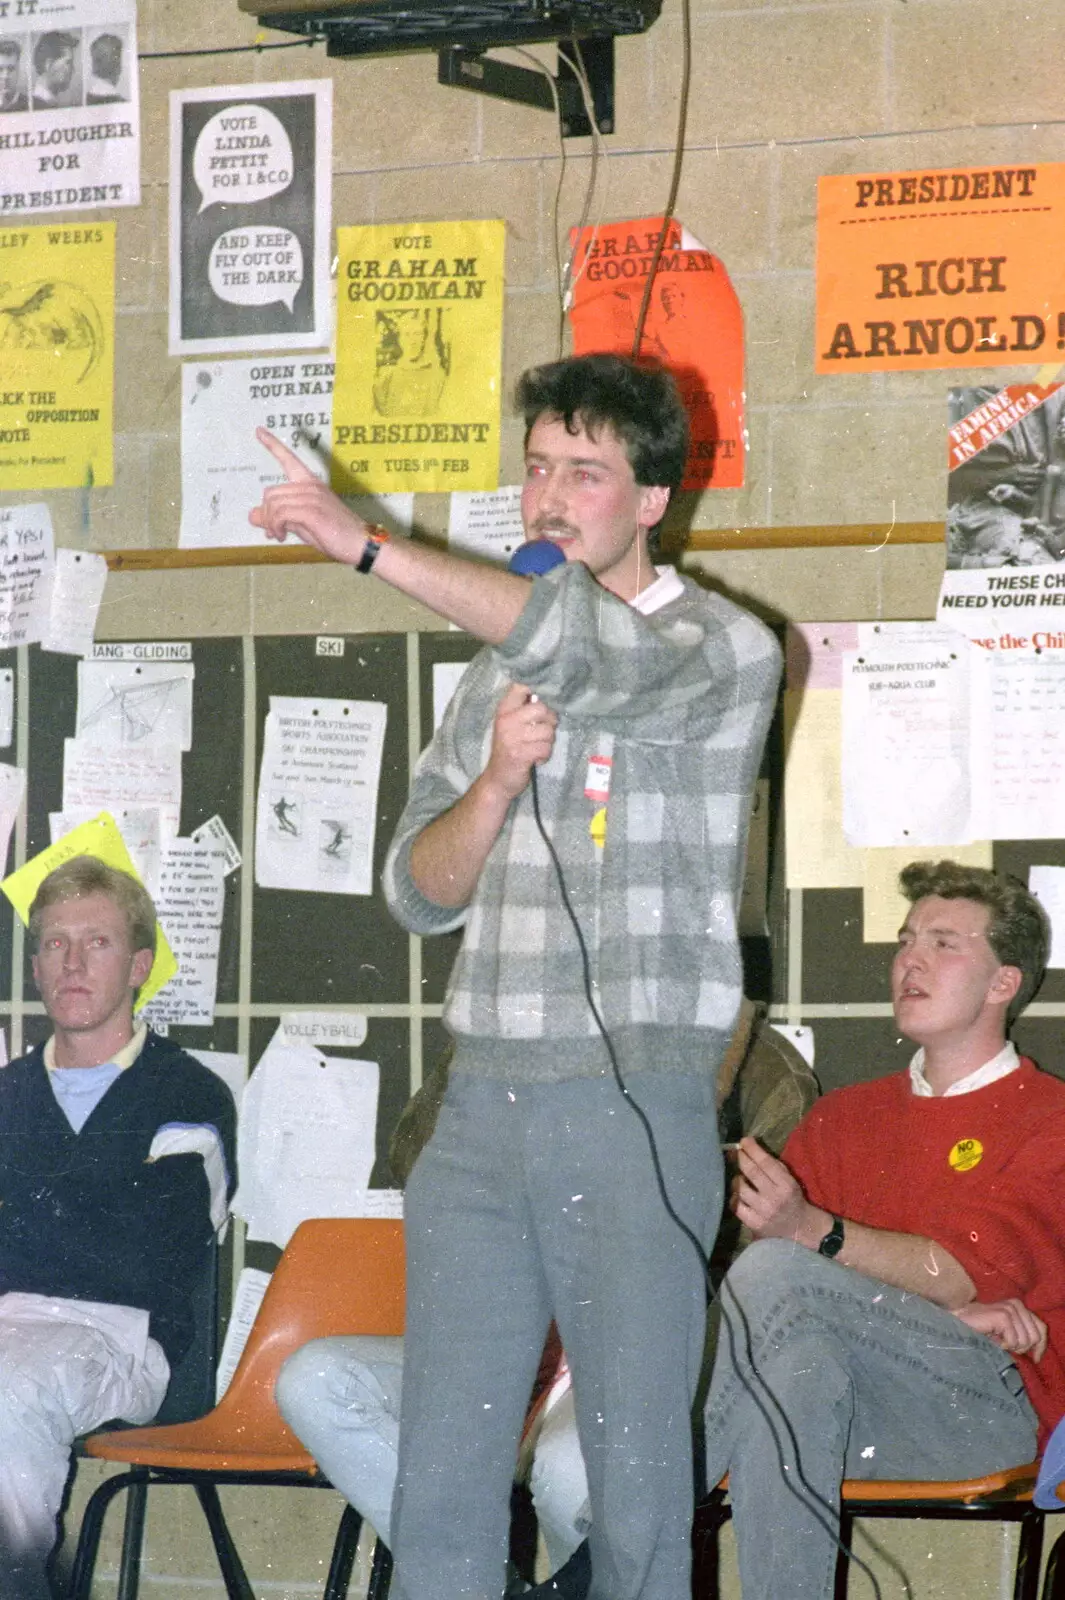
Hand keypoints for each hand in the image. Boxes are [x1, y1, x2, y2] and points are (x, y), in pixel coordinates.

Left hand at [250, 429, 369, 563]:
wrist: (360, 544)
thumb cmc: (334, 535)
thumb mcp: (302, 524)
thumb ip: (279, 518)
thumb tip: (252, 516)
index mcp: (310, 483)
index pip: (289, 459)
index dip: (272, 445)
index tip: (258, 430)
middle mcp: (309, 485)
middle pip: (270, 493)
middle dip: (267, 514)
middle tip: (273, 531)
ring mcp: (311, 496)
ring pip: (273, 504)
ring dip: (271, 523)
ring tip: (279, 535)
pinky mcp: (311, 511)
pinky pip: (280, 514)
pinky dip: (276, 527)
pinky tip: (282, 536)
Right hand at [483, 683, 557, 801]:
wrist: (498, 779)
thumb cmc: (508, 749)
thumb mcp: (510, 725)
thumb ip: (524, 710)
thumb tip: (547, 695)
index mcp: (503, 710)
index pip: (521, 687)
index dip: (536, 692)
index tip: (537, 704)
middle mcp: (506, 720)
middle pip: (541, 708)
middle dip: (549, 722)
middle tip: (542, 732)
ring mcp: (513, 737)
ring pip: (547, 731)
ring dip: (548, 742)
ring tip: (537, 747)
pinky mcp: (521, 754)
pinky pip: (546, 748)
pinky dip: (544, 755)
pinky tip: (535, 758)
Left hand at [730, 1138, 823, 1244]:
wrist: (799, 1228)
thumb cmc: (792, 1198)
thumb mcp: (789, 1179)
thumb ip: (773, 1165)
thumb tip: (750, 1148)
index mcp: (786, 1184)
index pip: (766, 1163)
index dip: (753, 1150)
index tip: (744, 1141)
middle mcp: (774, 1198)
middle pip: (751, 1173)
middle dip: (741, 1158)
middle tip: (734, 1151)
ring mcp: (763, 1212)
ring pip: (741, 1189)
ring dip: (736, 1179)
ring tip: (739, 1177)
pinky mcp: (754, 1224)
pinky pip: (736, 1207)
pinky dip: (734, 1197)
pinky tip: (737, 1194)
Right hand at [952, 1299, 1047, 1361]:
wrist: (957, 1323)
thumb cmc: (981, 1330)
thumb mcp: (1006, 1331)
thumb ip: (1022, 1334)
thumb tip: (1037, 1352)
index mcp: (1019, 1306)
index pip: (1042, 1327)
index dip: (1041, 1346)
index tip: (1035, 1359)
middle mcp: (1017, 1304)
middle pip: (1035, 1337)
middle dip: (1022, 1347)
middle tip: (1004, 1345)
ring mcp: (1010, 1309)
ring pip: (1025, 1341)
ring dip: (1010, 1346)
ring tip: (995, 1340)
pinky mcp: (1003, 1316)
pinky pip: (1013, 1341)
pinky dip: (1002, 1345)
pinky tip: (991, 1338)